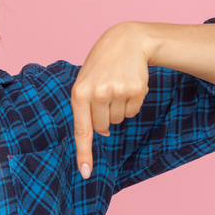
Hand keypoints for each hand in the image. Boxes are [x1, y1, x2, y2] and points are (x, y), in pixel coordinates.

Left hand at [71, 22, 149, 178]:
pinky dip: (131, 103)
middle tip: (106, 94)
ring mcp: (117, 92)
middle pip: (103, 127)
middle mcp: (98, 94)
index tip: (86, 172)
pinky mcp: (136, 91)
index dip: (84, 153)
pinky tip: (128, 84)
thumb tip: (102, 134)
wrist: (126, 41)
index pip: (81, 130)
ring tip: (116, 85)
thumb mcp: (84, 82)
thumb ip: (86, 108)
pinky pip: (133, 112)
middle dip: (105, 118)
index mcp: (79, 93)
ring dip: (119, 108)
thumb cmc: (101, 65)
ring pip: (119, 120)